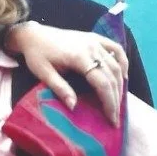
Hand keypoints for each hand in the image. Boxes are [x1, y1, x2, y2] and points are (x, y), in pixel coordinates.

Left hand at [6, 21, 127, 125]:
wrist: (33, 35)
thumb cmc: (37, 55)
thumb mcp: (43, 73)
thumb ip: (60, 89)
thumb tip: (74, 107)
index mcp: (78, 56)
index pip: (102, 82)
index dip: (109, 102)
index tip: (112, 120)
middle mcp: (91, 47)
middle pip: (112, 75)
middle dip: (116, 98)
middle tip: (116, 118)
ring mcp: (94, 40)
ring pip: (116, 64)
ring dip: (121, 84)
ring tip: (119, 102)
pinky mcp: (94, 37)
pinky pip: (115, 48)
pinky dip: (123, 62)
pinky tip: (123, 76)